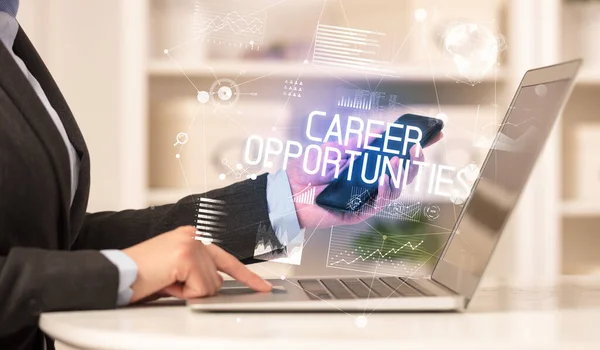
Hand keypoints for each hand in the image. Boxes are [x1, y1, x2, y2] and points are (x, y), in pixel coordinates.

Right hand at [123, 226, 271, 302]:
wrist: (115, 274)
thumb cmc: (139, 276)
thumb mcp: (174, 271)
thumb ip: (197, 272)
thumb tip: (216, 287)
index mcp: (191, 238)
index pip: (226, 259)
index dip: (247, 276)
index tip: (264, 287)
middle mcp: (193, 236)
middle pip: (218, 278)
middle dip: (196, 289)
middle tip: (169, 283)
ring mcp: (191, 243)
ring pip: (211, 286)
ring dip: (187, 292)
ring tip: (165, 282)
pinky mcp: (186, 255)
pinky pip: (200, 289)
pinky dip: (182, 293)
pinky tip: (165, 282)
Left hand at [287, 133, 442, 228]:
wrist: (288, 190)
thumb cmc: (309, 169)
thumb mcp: (334, 149)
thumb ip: (358, 143)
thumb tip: (380, 132)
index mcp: (366, 165)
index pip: (396, 156)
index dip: (414, 147)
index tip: (432, 134)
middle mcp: (370, 181)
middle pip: (401, 173)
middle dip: (413, 160)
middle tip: (418, 147)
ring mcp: (366, 197)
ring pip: (394, 189)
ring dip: (399, 173)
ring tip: (399, 159)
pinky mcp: (359, 212)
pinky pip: (378, 203)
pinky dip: (383, 189)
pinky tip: (383, 176)